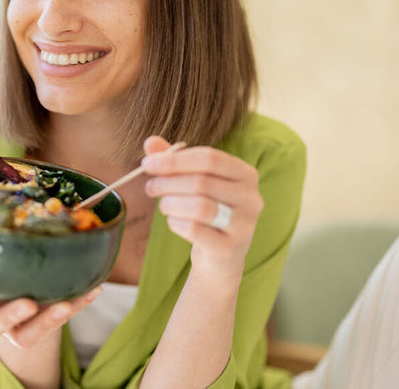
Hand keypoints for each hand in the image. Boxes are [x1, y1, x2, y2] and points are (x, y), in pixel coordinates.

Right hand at [0, 206, 102, 347]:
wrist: (17, 309)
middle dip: (6, 315)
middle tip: (25, 302)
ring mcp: (16, 327)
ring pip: (25, 334)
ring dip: (44, 321)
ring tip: (61, 304)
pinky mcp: (39, 331)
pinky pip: (58, 323)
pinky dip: (76, 304)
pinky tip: (94, 287)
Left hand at [141, 136, 263, 281]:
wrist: (221, 256)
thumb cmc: (206, 210)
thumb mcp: (192, 181)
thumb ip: (174, 160)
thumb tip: (150, 141)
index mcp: (245, 174)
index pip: (209, 158)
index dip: (174, 160)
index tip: (147, 164)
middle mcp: (251, 197)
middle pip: (201, 182)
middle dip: (168, 182)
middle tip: (150, 187)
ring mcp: (244, 224)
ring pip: (199, 206)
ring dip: (171, 204)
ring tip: (163, 205)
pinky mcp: (230, 247)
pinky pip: (194, 230)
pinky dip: (176, 223)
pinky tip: (174, 222)